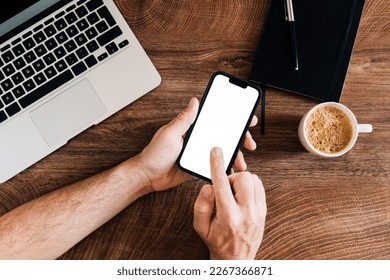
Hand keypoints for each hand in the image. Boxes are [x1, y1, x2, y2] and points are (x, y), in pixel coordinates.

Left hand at [137, 98, 257, 191]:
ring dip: (235, 155)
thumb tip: (195, 101)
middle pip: (224, 135)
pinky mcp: (199, 166)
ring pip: (222, 151)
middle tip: (250, 143)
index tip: (246, 118)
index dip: (232, 118)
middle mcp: (198, 139)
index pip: (216, 119)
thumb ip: (184, 119)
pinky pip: (216, 165)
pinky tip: (232, 170)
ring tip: (242, 162)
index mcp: (192, 128)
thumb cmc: (154, 154)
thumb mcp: (169, 134)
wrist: (148, 177)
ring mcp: (200, 153)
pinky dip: (225, 167)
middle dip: (240, 138)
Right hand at [193, 147, 266, 259]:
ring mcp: (259, 211)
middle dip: (231, 178)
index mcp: (228, 216)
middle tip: (224, 190)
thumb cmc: (215, 240)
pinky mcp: (264, 210)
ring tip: (233, 195)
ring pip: (254, 179)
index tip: (216, 150)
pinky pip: (260, 186)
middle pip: (244, 177)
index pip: (222, 184)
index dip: (217, 164)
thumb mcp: (199, 226)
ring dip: (241, 182)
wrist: (236, 259)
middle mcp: (247, 213)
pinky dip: (249, 186)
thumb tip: (209, 186)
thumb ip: (201, 204)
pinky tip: (241, 197)